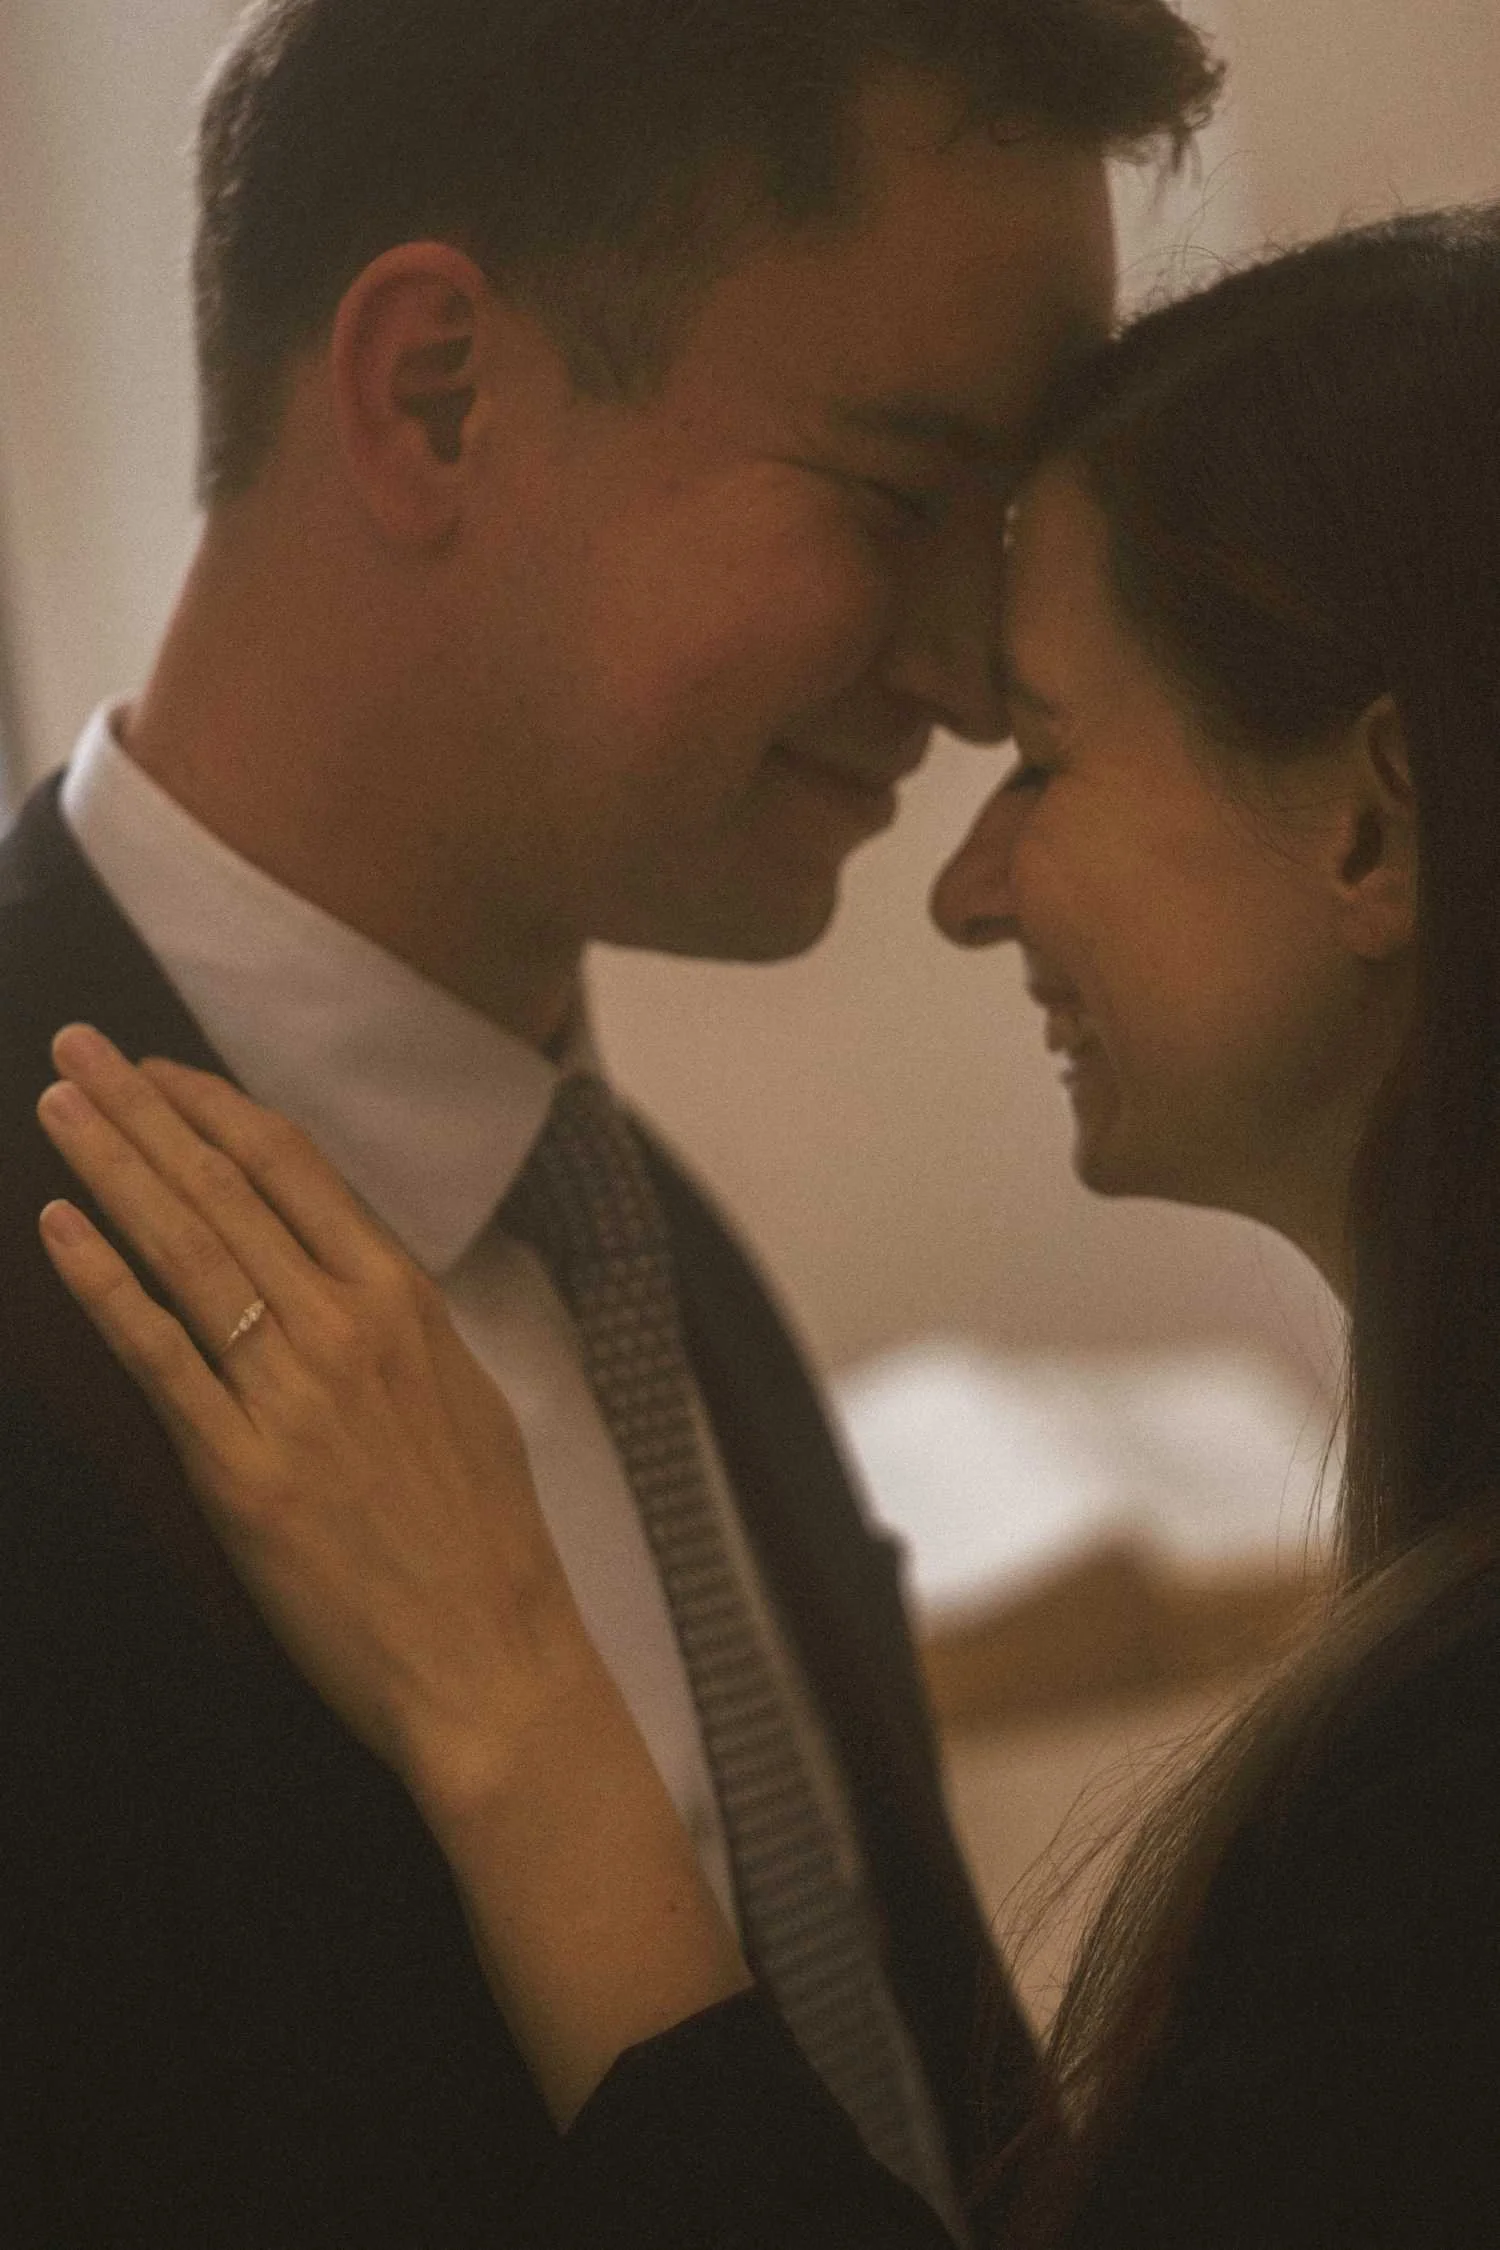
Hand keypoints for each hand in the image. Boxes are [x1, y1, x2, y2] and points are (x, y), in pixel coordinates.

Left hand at [36, 1025, 750, 2120]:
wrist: (491, 1659)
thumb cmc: (485, 1539)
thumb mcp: (466, 1396)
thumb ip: (399, 1325)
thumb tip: (349, 1270)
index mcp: (406, 1301)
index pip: (294, 1168)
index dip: (214, 1108)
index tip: (158, 1071)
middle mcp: (347, 1328)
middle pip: (225, 1188)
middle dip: (142, 1107)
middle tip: (77, 1043)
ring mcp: (291, 1396)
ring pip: (186, 1250)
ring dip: (112, 1167)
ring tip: (57, 1106)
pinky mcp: (240, 1472)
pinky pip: (158, 1356)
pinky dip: (103, 1285)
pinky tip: (58, 1227)